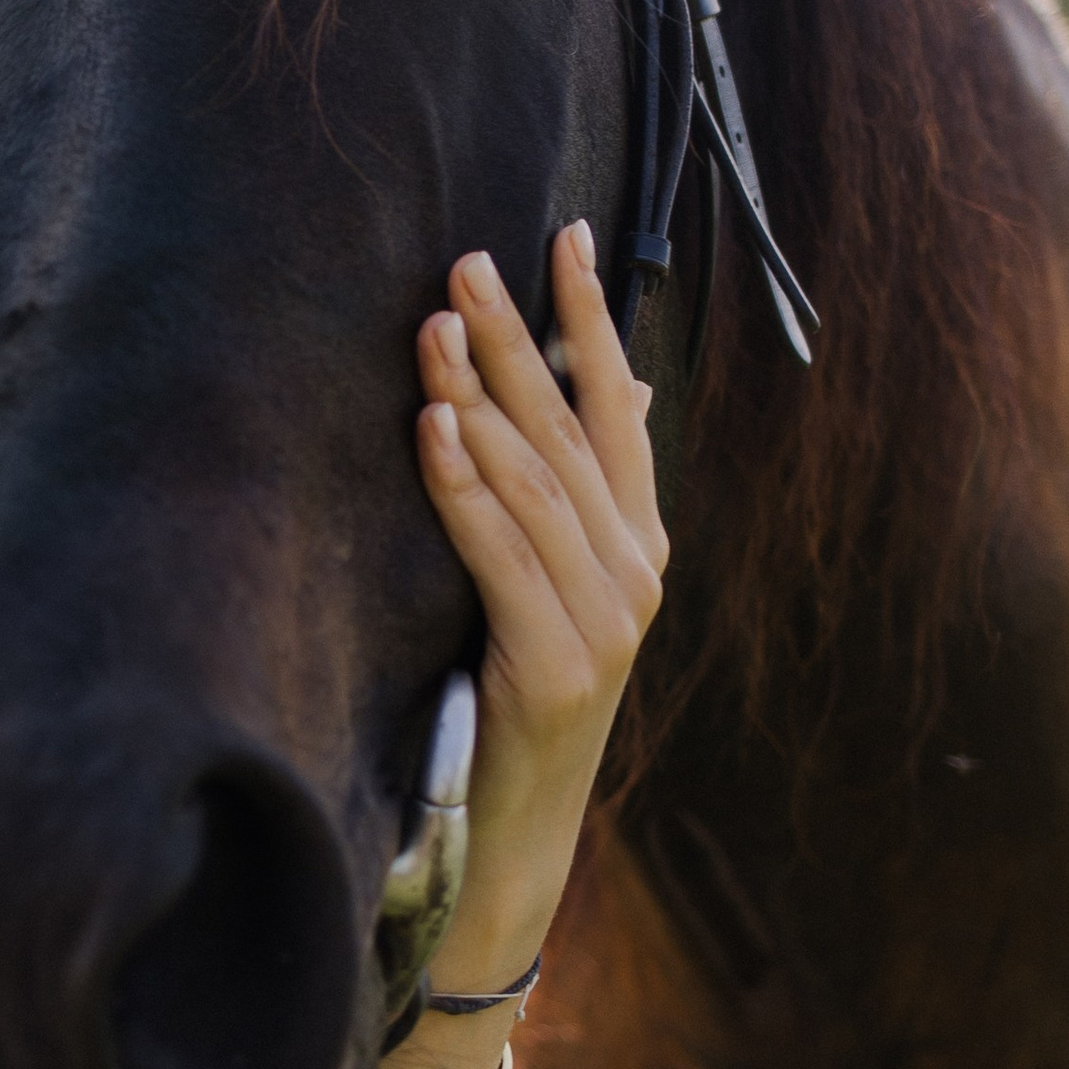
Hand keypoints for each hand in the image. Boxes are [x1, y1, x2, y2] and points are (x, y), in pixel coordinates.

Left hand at [399, 223, 666, 1068]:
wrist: (515, 833)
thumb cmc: (515, 697)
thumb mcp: (551, 582)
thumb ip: (576, 491)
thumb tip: (624, 383)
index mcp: (637, 539)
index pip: (617, 404)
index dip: (589, 318)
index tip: (560, 234)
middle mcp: (637, 569)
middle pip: (570, 429)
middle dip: (516, 338)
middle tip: (464, 259)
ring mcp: (607, 619)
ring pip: (537, 483)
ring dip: (482, 399)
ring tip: (433, 327)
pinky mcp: (560, 666)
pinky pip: (503, 556)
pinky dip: (466, 489)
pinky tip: (432, 430)